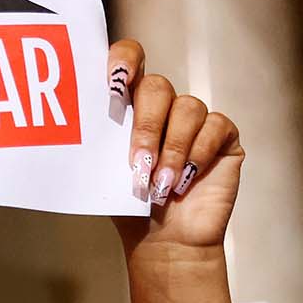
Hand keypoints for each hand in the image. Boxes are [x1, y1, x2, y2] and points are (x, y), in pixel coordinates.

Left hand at [109, 40, 243, 259]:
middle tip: (139, 163)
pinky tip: (186, 181)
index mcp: (132, 107)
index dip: (124, 59)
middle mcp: (165, 107)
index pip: (131, 60)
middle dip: (145, 126)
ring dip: (172, 149)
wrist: (165, 243)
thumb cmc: (133, 208)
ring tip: (162, 185)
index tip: (116, 80)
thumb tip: (78, 119)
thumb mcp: (108, 173)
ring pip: (188, 108)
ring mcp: (196, 120)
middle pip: (157, 86)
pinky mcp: (224, 137)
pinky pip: (215, 127)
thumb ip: (101, 142)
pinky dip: (198, 154)